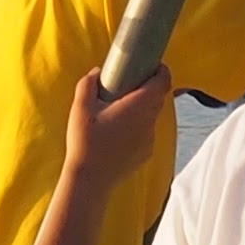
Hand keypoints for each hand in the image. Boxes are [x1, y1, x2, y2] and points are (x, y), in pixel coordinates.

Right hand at [66, 68, 177, 186]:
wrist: (89, 180)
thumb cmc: (85, 142)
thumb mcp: (80, 108)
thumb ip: (88, 84)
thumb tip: (98, 72)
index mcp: (138, 106)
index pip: (163, 81)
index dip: (162, 70)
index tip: (152, 65)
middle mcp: (149, 121)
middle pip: (158, 97)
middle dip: (148, 87)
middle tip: (129, 83)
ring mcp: (149, 139)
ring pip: (151, 116)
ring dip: (141, 109)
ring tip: (118, 110)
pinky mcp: (146, 153)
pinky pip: (146, 133)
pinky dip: (137, 127)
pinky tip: (117, 132)